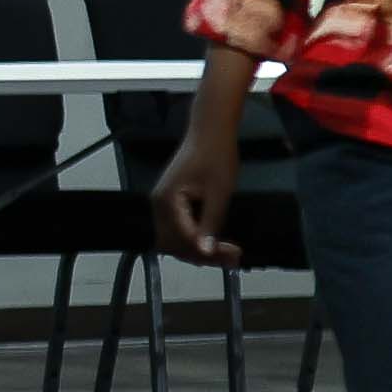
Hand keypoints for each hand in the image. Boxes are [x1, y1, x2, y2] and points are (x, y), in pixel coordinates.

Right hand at [153, 130, 241, 266]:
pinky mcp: (170, 203)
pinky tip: (214, 243)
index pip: (184, 237)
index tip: (233, 255)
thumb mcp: (219, 191)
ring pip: (175, 239)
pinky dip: (194, 239)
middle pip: (175, 244)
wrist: (210, 131)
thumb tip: (205, 250)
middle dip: (202, 255)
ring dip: (198, 249)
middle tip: (232, 259)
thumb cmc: (216, 155)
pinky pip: (178, 229)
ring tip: (227, 255)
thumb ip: (211, 222)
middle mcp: (158, 205)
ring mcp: (162, 204)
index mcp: (167, 201)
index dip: (207, 250)